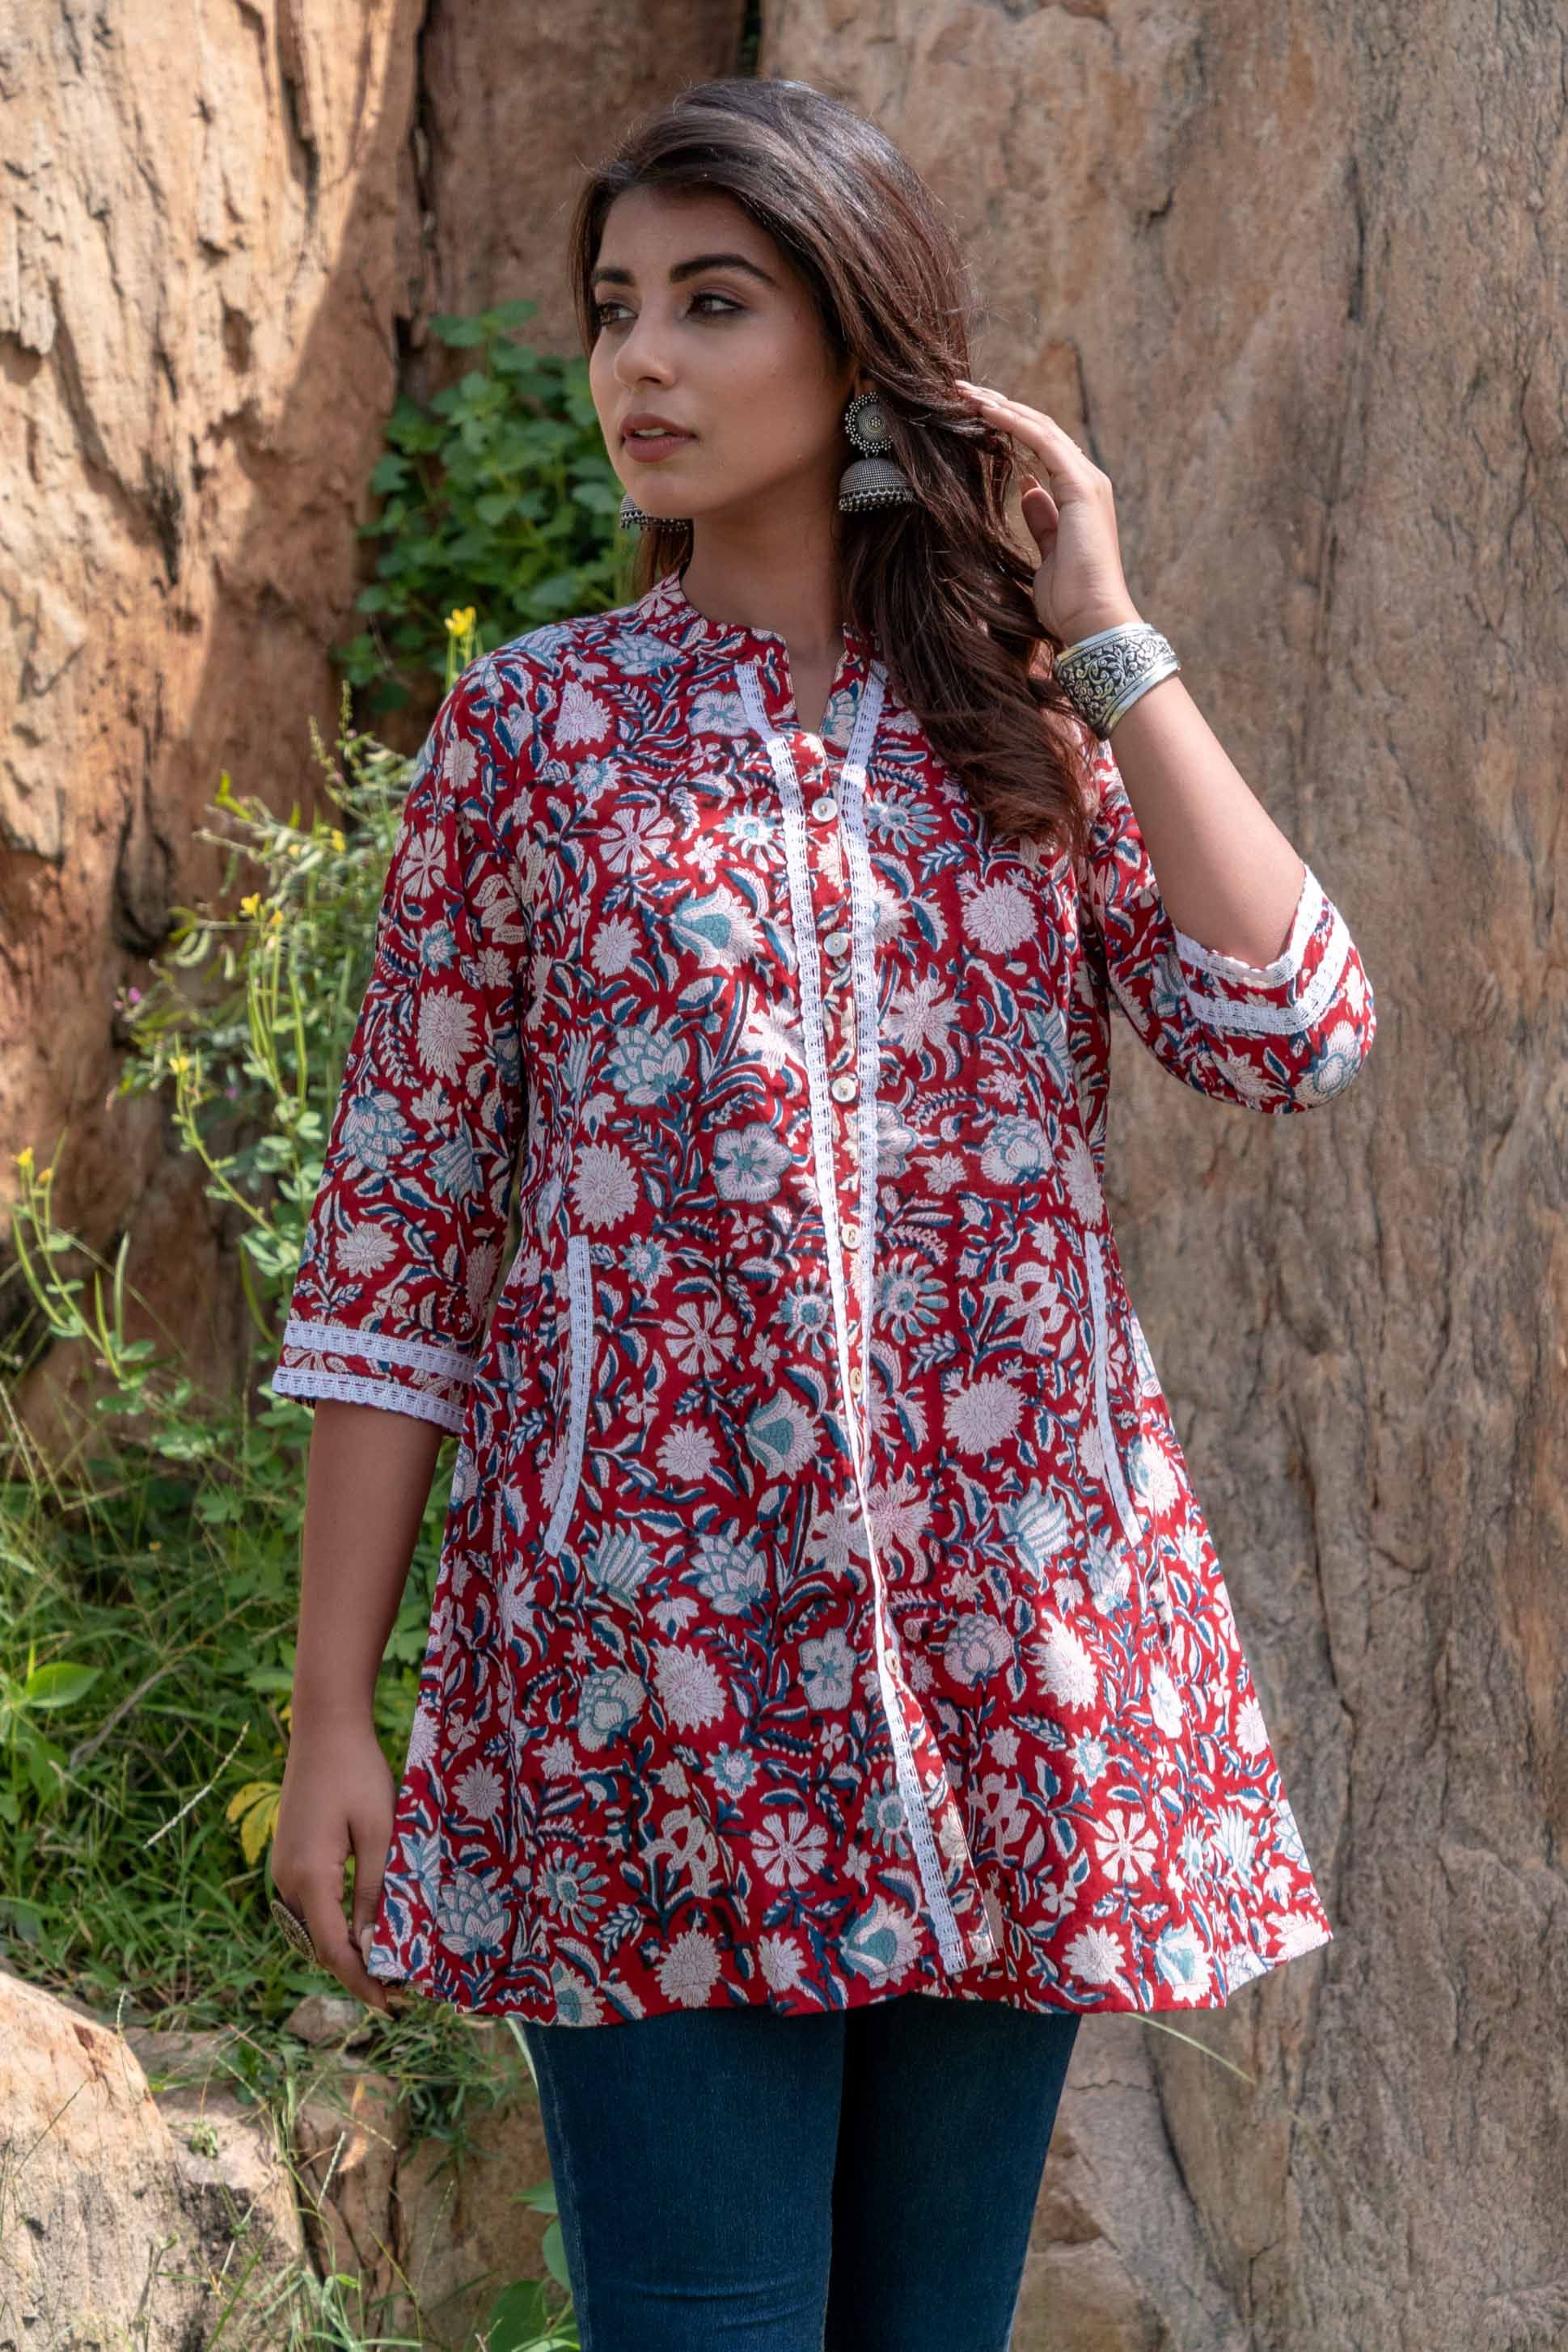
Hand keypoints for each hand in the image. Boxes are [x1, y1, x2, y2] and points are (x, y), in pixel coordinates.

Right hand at [271, 1717, 403, 2016]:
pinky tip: (363, 1925)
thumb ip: (374, 1890)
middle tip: (400, 1988)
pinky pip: (312, 1904)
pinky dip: (336, 1922)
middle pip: (320, 1944)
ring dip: (345, 1947)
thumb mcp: (379, 1832)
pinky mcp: (289, 1856)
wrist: (325, 1727)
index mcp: (309, 1877)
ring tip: (387, 1962)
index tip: (390, 2005)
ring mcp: (283, 1868)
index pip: (333, 1950)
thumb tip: (369, 1947)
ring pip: (315, 1926)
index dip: (361, 1982)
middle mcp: (286, 1880)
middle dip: (356, 1970)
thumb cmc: (358, 1773)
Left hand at [953, 378, 1140, 646]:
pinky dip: (1013, 422)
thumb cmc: (1069, 600)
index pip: (1040, 447)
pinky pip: (1042, 441)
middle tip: (964, 392)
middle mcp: (1085, 480)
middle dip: (1000, 408)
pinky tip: (986, 412)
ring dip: (1001, 408)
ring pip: (1040, 427)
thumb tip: (1028, 489)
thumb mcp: (1046, 554)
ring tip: (967, 394)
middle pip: (1039, 429)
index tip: (973, 416)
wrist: (1092, 620)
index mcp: (1077, 495)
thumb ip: (1042, 519)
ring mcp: (1086, 481)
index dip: (1007, 427)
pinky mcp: (1080, 486)